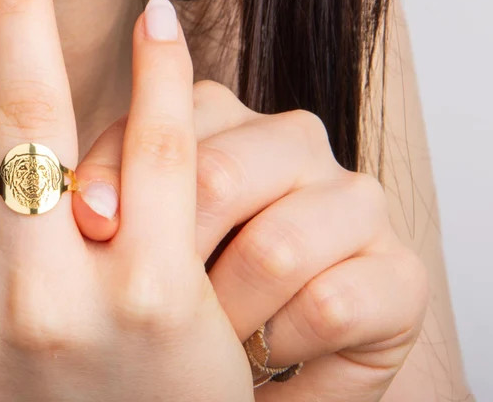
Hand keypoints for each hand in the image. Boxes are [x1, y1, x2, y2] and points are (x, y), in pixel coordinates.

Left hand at [72, 84, 430, 399]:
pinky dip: (279, 346)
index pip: (168, 121)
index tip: (90, 230)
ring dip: (227, 315)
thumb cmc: (180, 302)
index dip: (120, 177)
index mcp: (225, 117)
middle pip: (220, 178)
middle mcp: (296, 142)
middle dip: (177, 262)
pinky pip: (327, 306)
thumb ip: (111, 199)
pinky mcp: (402, 273)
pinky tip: (265, 353)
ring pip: (275, 248)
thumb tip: (91, 210)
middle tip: (153, 309)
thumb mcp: (134, 243)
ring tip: (211, 339)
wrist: (242, 377)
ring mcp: (357, 201)